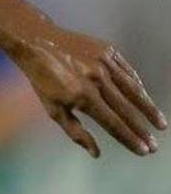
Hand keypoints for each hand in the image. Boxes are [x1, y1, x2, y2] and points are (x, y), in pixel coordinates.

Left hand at [14, 26, 165, 156]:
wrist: (35, 40)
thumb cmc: (42, 77)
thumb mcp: (52, 107)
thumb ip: (75, 131)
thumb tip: (96, 153)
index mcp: (82, 95)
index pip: (113, 123)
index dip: (129, 138)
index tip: (143, 151)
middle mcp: (96, 79)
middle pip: (126, 109)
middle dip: (142, 129)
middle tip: (155, 145)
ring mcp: (103, 62)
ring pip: (133, 89)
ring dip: (148, 108)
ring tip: (160, 123)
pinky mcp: (106, 49)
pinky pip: (127, 70)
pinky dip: (137, 84)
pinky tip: (144, 96)